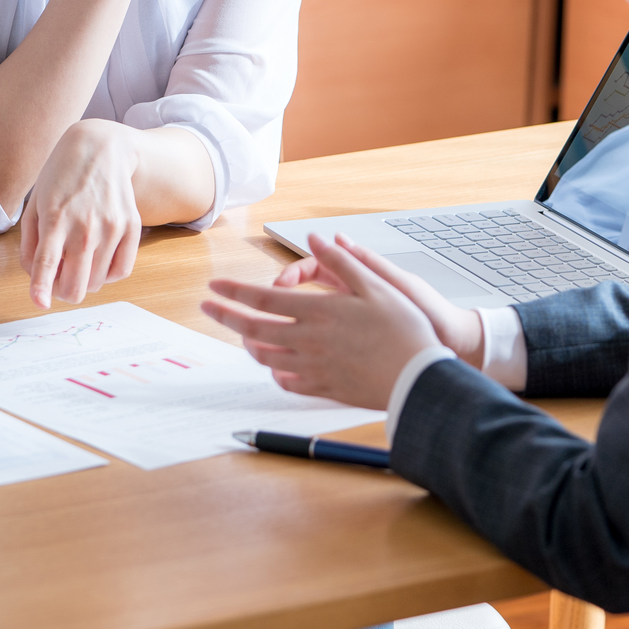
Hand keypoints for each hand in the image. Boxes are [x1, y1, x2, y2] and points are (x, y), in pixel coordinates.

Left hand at [18, 120, 143, 307]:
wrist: (100, 147)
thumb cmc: (61, 176)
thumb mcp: (35, 204)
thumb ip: (30, 245)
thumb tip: (36, 279)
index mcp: (55, 218)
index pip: (46, 262)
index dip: (41, 288)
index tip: (40, 304)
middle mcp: (85, 226)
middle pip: (75, 286)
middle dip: (62, 291)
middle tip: (57, 278)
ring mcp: (111, 227)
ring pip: (97, 284)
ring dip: (83, 281)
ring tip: (76, 262)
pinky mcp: (131, 227)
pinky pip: (121, 272)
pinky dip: (107, 275)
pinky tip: (97, 260)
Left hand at [200, 234, 444, 408]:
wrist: (420, 378)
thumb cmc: (405, 329)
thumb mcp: (377, 285)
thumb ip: (342, 261)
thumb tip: (316, 239)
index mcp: (318, 313)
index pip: (262, 300)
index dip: (233, 292)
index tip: (213, 287)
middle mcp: (309, 342)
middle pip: (254, 329)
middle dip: (225, 316)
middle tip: (207, 308)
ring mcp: (314, 368)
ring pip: (266, 357)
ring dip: (248, 343)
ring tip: (240, 333)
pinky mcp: (325, 388)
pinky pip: (288, 382)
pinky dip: (274, 371)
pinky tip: (274, 365)